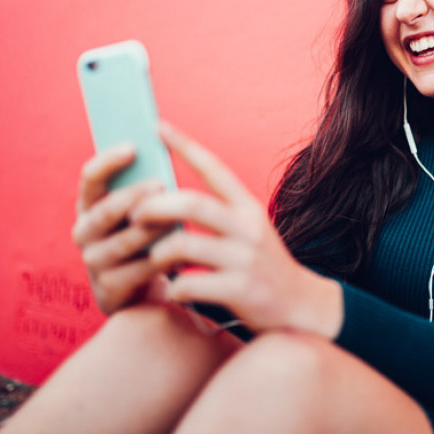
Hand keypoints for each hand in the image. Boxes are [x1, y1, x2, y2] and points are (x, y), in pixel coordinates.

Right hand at [71, 145, 173, 313]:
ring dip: (152, 228)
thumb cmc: (147, 236)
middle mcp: (84, 232)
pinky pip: (138, 270)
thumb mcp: (141, 209)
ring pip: (124, 241)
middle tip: (160, 184)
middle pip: (105, 210)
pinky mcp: (109, 289)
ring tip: (177, 216)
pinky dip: (162, 259)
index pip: (90, 178)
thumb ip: (147, 185)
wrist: (142, 290)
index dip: (108, 161)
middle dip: (133, 195)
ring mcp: (93, 262)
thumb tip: (168, 145)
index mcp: (89, 206)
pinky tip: (183, 250)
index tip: (133, 147)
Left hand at [131, 122, 342, 337]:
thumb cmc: (263, 268)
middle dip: (156, 206)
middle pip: (193, 205)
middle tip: (133, 213)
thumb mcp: (249, 232)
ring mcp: (245, 259)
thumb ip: (219, 216)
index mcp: (248, 208)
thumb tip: (168, 200)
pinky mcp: (241, 290)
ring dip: (158, 252)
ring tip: (151, 259)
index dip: (185, 145)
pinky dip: (174, 287)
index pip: (214, 168)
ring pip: (185, 245)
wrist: (301, 307)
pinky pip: (190, 284)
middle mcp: (249, 228)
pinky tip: (175, 290)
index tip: (157, 126)